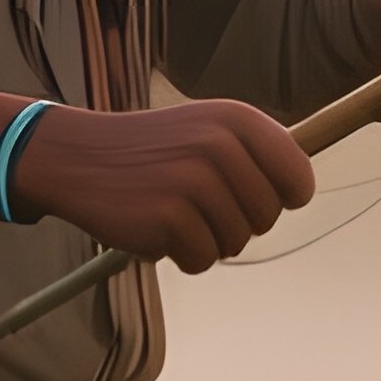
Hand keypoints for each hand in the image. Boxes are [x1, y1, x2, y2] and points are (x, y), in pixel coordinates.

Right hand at [10, 99, 315, 273]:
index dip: (283, 199)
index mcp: (239, 119)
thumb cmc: (153, 150)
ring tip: (175, 212)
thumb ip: (257, 154)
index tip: (258, 198)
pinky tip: (155, 228)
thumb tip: (303, 190)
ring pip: (237, 242)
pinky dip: (181, 255)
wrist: (77, 156)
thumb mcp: (209, 129)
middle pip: (268, 217)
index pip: (298, 178)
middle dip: (239, 222)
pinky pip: (203, 260)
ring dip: (208, 239)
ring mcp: (194, 181)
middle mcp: (220, 145)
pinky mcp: (167, 217)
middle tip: (199, 205)